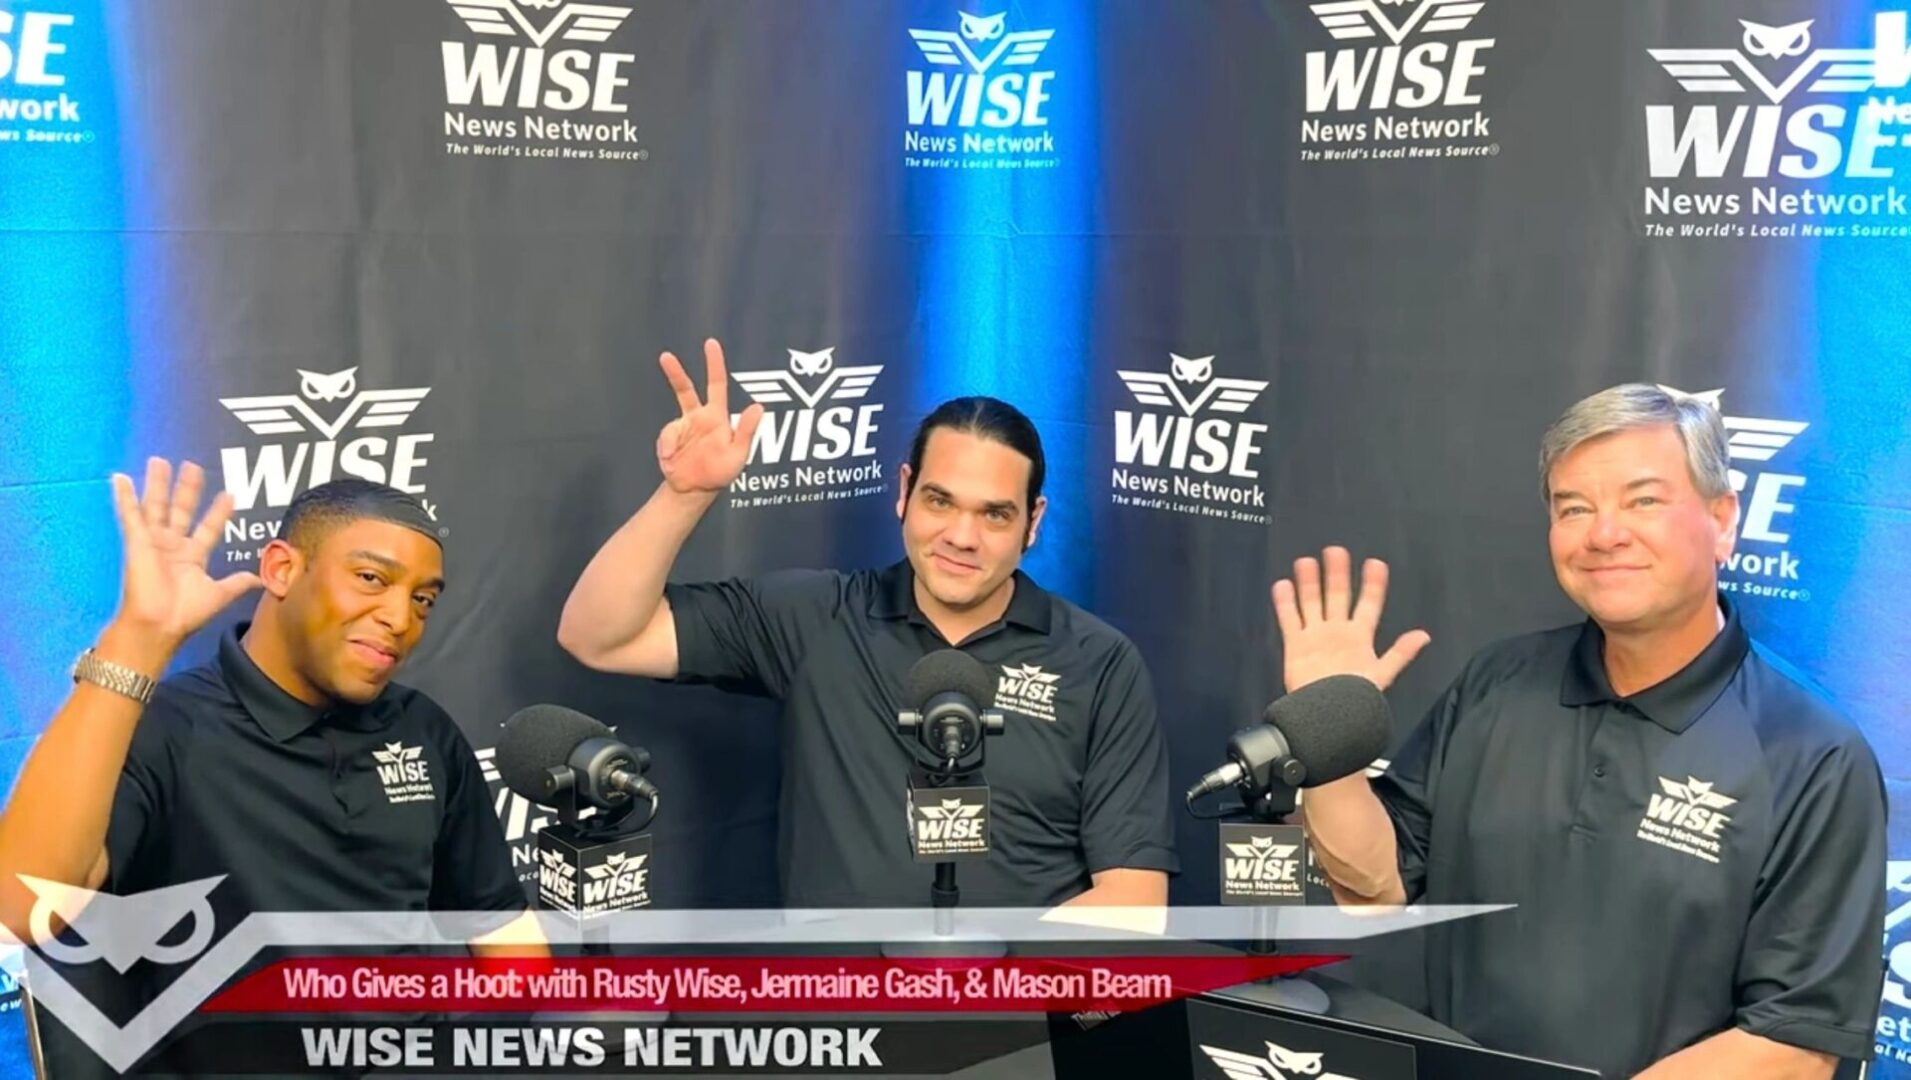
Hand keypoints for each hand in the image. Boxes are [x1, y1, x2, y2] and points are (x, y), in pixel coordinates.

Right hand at [109, 458, 261, 651]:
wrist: (158, 626)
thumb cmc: (185, 614)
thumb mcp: (219, 595)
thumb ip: (238, 583)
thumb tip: (263, 579)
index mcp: (192, 558)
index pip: (209, 528)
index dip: (219, 512)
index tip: (230, 494)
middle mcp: (173, 547)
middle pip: (182, 511)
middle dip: (188, 489)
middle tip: (194, 466)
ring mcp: (153, 543)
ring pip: (156, 507)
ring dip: (158, 484)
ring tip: (159, 461)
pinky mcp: (136, 542)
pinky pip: (129, 516)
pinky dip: (124, 497)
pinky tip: (120, 478)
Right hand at [656, 339, 763, 494]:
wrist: (695, 490)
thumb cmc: (721, 471)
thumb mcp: (739, 454)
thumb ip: (746, 431)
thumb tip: (758, 406)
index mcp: (716, 416)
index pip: (716, 384)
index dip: (714, 363)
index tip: (710, 344)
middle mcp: (698, 417)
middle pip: (685, 389)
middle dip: (675, 372)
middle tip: (666, 356)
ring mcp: (682, 428)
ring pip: (669, 426)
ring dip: (670, 436)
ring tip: (673, 457)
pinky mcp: (669, 439)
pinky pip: (666, 438)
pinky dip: (667, 448)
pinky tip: (672, 461)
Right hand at [1271, 546, 1429, 692]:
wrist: (1325, 716)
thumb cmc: (1354, 698)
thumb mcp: (1381, 675)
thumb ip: (1400, 654)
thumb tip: (1424, 635)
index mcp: (1360, 637)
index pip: (1369, 604)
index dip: (1373, 584)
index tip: (1375, 563)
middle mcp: (1338, 632)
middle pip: (1338, 596)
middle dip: (1337, 574)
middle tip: (1335, 551)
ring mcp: (1316, 636)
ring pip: (1312, 602)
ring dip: (1309, 582)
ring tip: (1306, 561)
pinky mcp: (1295, 644)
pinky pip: (1289, 619)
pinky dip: (1285, 602)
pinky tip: (1283, 585)